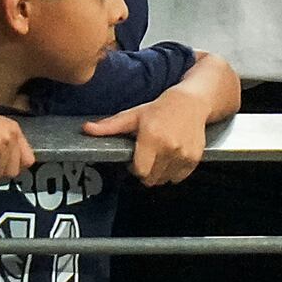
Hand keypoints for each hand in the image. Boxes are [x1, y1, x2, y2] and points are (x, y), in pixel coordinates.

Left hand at [86, 97, 211, 186]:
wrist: (192, 103)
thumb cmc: (161, 109)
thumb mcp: (133, 115)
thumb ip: (110, 126)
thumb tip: (86, 129)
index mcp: (151, 138)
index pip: (140, 171)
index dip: (135, 169)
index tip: (135, 161)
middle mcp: (169, 147)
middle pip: (152, 179)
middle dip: (147, 172)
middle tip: (148, 157)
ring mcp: (183, 153)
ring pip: (165, 179)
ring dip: (160, 173)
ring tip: (160, 156)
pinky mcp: (195, 157)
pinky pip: (179, 177)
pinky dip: (174, 172)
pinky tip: (172, 157)